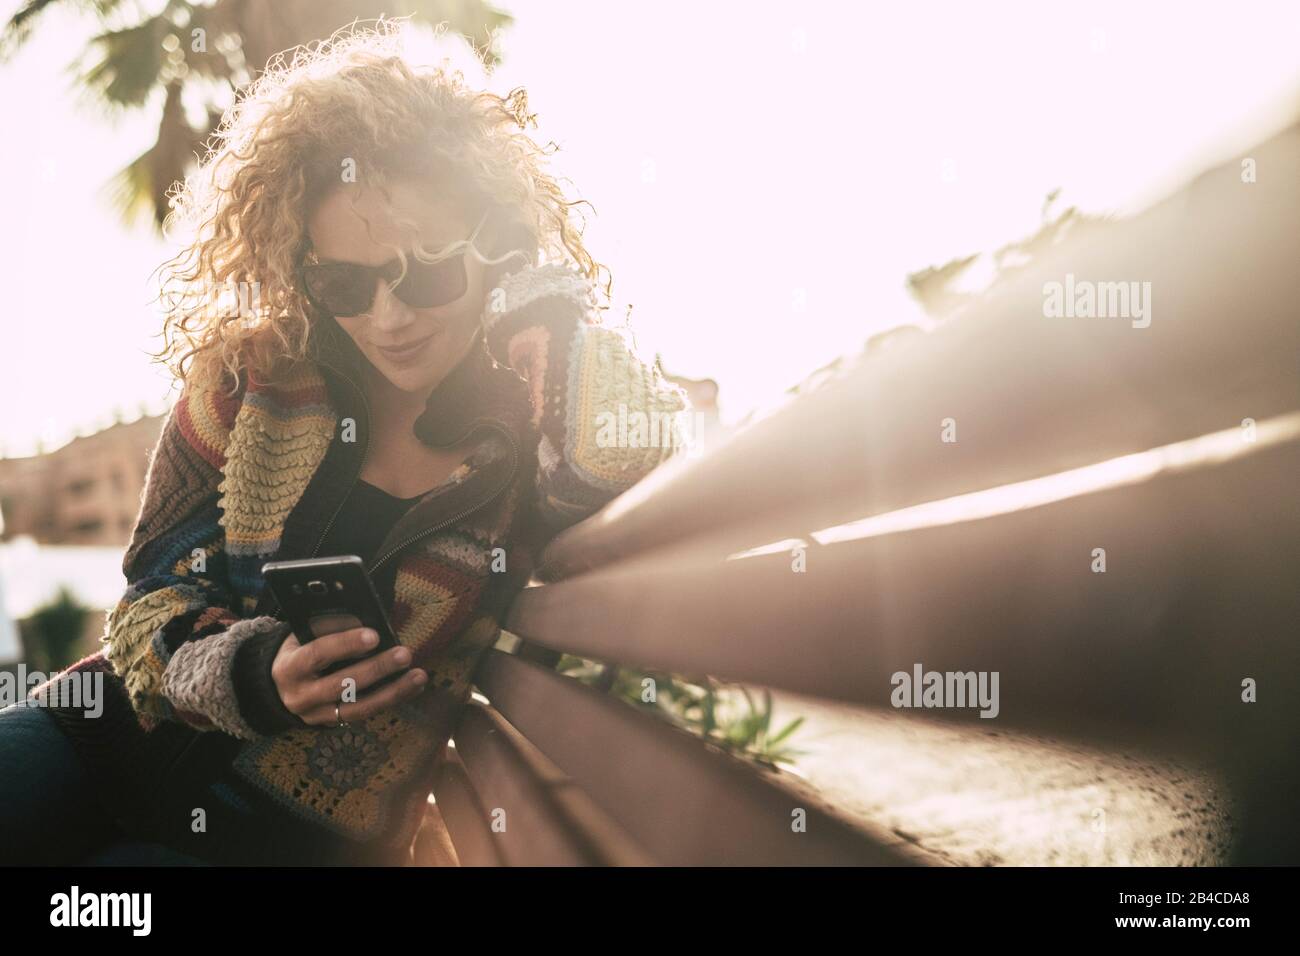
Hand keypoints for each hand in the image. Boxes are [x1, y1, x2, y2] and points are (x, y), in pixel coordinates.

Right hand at [270, 627, 426, 726]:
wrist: (281, 686)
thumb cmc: (300, 651)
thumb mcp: (304, 635)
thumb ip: (329, 627)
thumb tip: (366, 621)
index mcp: (289, 668)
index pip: (316, 655)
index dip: (345, 644)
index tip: (375, 635)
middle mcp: (300, 696)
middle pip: (341, 685)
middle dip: (376, 669)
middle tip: (404, 654)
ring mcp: (317, 715)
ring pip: (358, 707)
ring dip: (393, 691)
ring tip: (419, 676)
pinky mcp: (334, 724)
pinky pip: (366, 714)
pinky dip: (392, 699)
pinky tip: (413, 687)